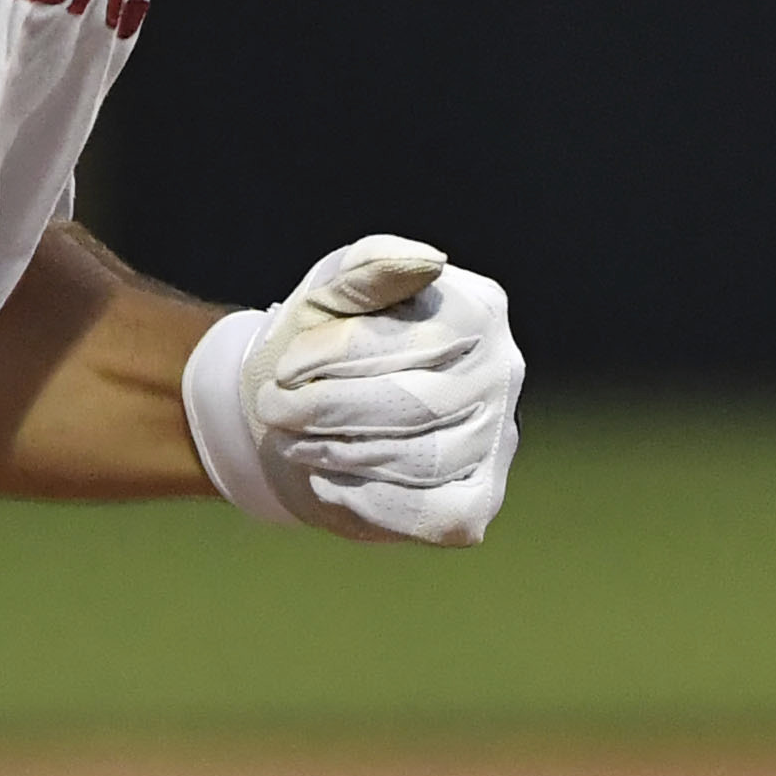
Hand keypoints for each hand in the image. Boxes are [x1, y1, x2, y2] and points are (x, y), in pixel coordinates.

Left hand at [181, 235, 523, 546]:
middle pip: (420, 403)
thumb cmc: (325, 339)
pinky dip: (371, 500)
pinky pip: (432, 514)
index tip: (285, 368)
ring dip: (341, 453)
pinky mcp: (477, 499)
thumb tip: (429, 262)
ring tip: (294, 439)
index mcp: (478, 309)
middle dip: (333, 409)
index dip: (344, 356)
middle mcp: (502, 373)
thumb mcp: (333, 292)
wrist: (306, 410)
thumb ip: (371, 268)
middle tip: (273, 409)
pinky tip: (328, 479)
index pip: (420, 338)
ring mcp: (496, 440)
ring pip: (422, 460)